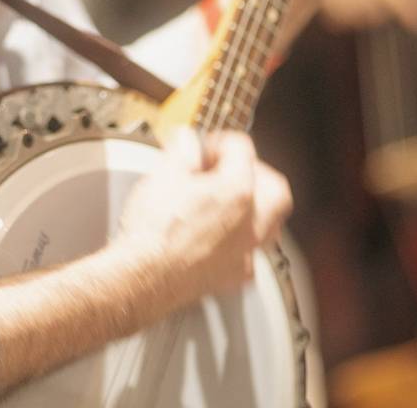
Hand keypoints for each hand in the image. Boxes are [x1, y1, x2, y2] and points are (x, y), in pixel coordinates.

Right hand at [117, 129, 292, 303]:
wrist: (142, 276)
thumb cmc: (152, 231)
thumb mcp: (162, 174)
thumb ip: (182, 151)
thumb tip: (188, 141)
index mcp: (237, 189)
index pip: (241, 149)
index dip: (218, 142)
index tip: (202, 148)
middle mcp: (250, 221)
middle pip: (274, 187)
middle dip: (254, 174)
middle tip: (229, 170)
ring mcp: (245, 250)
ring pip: (270, 224)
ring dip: (254, 208)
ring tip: (229, 203)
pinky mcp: (233, 275)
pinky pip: (250, 253)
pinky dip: (240, 240)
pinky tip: (221, 238)